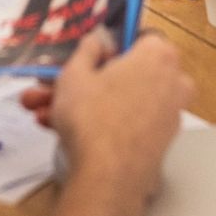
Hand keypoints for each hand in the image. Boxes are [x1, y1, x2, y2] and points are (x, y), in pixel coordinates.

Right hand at [21, 32, 190, 192]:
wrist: (108, 179)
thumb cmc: (92, 117)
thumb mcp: (75, 74)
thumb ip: (87, 49)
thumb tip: (98, 39)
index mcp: (159, 55)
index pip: (141, 36)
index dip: (113, 43)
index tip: (90, 54)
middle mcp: (173, 82)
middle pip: (125, 73)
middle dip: (83, 80)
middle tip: (51, 85)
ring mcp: (169, 114)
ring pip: (120, 99)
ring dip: (80, 104)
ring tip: (41, 111)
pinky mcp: (160, 141)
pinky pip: (126, 121)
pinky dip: (98, 123)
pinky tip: (59, 128)